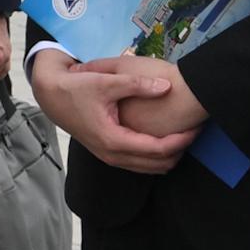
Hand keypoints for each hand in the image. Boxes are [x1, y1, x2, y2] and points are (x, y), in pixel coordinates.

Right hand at [27, 48, 193, 174]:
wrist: (52, 96)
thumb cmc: (77, 88)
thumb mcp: (107, 81)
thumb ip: (137, 84)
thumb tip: (166, 86)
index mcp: (113, 139)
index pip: (157, 149)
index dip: (181, 140)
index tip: (196, 127)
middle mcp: (112, 154)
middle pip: (158, 164)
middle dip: (180, 150)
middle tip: (196, 131)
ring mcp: (110, 157)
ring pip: (150, 168)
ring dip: (170, 155)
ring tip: (186, 135)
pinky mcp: (109, 154)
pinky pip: (140, 164)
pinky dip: (157, 156)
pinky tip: (167, 139)